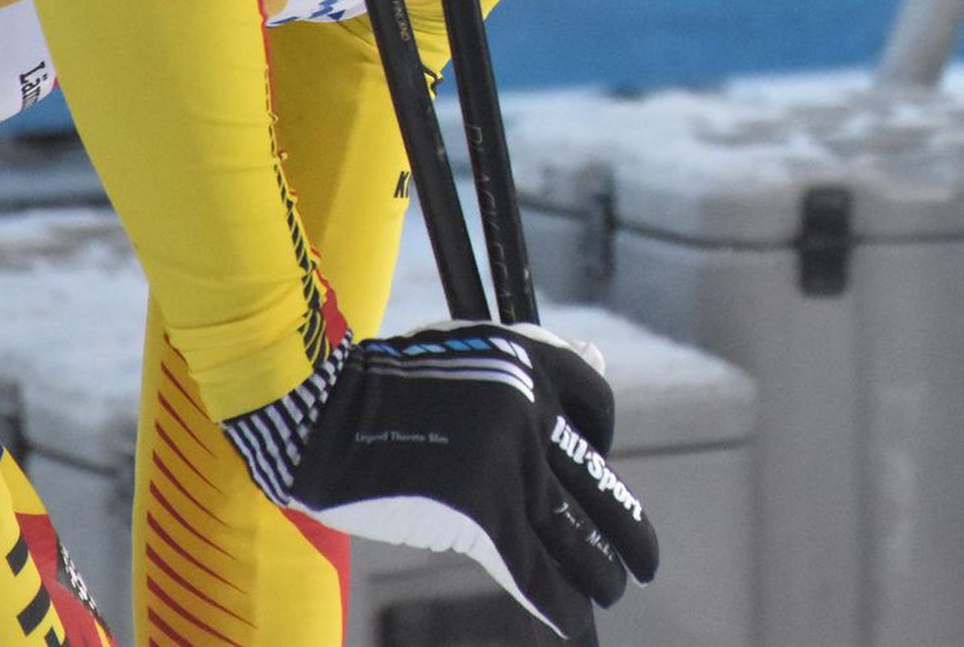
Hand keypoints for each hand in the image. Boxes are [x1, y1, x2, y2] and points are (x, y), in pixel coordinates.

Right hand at [222, 321, 660, 637]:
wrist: (318, 412)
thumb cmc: (381, 381)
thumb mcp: (466, 345)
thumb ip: (531, 354)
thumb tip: (600, 360)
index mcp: (530, 361)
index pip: (595, 408)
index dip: (601, 444)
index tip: (597, 470)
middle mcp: (529, 412)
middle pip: (594, 480)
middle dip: (626, 527)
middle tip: (645, 559)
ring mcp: (506, 466)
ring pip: (571, 531)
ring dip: (600, 569)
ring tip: (614, 589)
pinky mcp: (478, 516)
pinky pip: (532, 569)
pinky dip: (557, 604)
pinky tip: (574, 625)